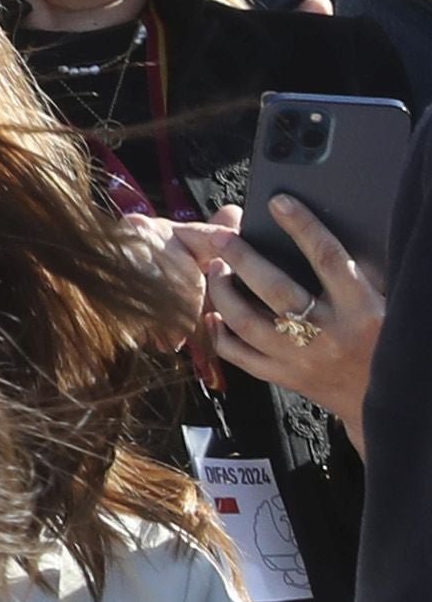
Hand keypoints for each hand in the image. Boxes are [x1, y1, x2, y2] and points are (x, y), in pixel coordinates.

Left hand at [201, 197, 385, 426]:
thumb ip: (352, 276)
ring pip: (249, 323)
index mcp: (363, 310)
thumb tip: (312, 234)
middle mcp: (329, 334)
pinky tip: (212, 314)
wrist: (388, 399)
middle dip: (243, 259)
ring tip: (215, 269)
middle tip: (222, 238)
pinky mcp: (286, 378)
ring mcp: (303, 359)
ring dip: (225, 293)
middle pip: (276, 290)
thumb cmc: (385, 341)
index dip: (303, 226)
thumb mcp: (381, 303)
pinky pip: (242, 356)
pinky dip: (221, 334)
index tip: (279, 202)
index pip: (329, 258)